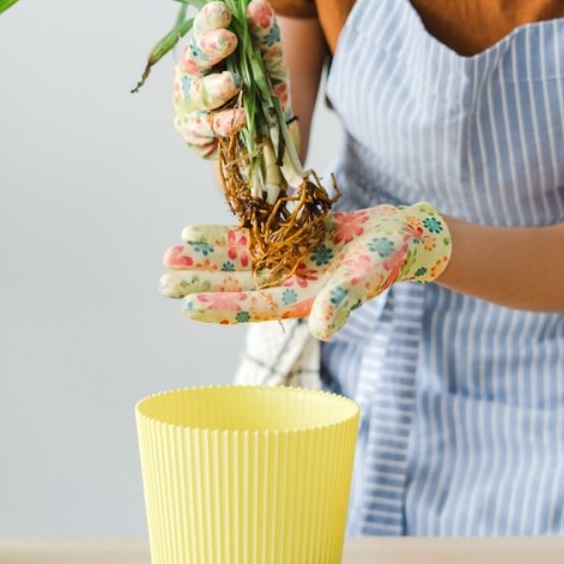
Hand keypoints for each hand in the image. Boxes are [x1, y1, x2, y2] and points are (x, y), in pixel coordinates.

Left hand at [159, 203, 451, 339]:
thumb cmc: (389, 260)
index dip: (221, 306)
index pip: (254, 306)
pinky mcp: (288, 240)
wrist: (400, 235)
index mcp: (304, 301)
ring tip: (169, 255)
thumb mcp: (368, 278)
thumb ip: (344, 302)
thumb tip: (321, 329)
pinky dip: (222, 236)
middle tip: (162, 282)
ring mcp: (286, 262)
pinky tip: (193, 233)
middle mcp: (288, 284)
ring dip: (204, 259)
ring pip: (235, 262)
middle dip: (200, 282)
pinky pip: (248, 238)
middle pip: (235, 285)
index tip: (187, 306)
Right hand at [173, 0, 295, 158]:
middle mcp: (191, 75)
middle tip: (228, 38)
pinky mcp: (194, 134)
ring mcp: (189, 105)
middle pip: (193, 59)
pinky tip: (240, 118)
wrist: (264, 138)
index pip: (202, 29)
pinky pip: (207, 129)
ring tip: (234, 82)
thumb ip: (264, 35)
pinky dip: (225, 123)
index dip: (209, 20)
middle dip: (209, 48)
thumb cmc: (259, 91)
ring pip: (198, 96)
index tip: (223, 10)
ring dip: (216, 88)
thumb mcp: (269, 61)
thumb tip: (258, 5)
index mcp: (205, 51)